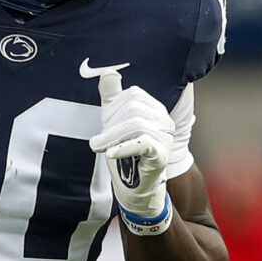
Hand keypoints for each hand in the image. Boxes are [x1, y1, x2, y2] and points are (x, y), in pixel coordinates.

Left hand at [90, 69, 191, 235]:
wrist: (135, 188)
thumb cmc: (126, 153)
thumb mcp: (115, 122)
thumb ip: (112, 97)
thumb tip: (107, 72)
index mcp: (154, 108)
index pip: (133, 95)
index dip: (114, 108)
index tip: (105, 125)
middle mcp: (164, 119)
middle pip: (134, 109)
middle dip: (110, 125)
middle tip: (96, 143)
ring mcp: (165, 137)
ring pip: (135, 125)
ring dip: (111, 137)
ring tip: (98, 148)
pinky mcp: (161, 154)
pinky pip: (143, 143)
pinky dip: (124, 147)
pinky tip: (111, 153)